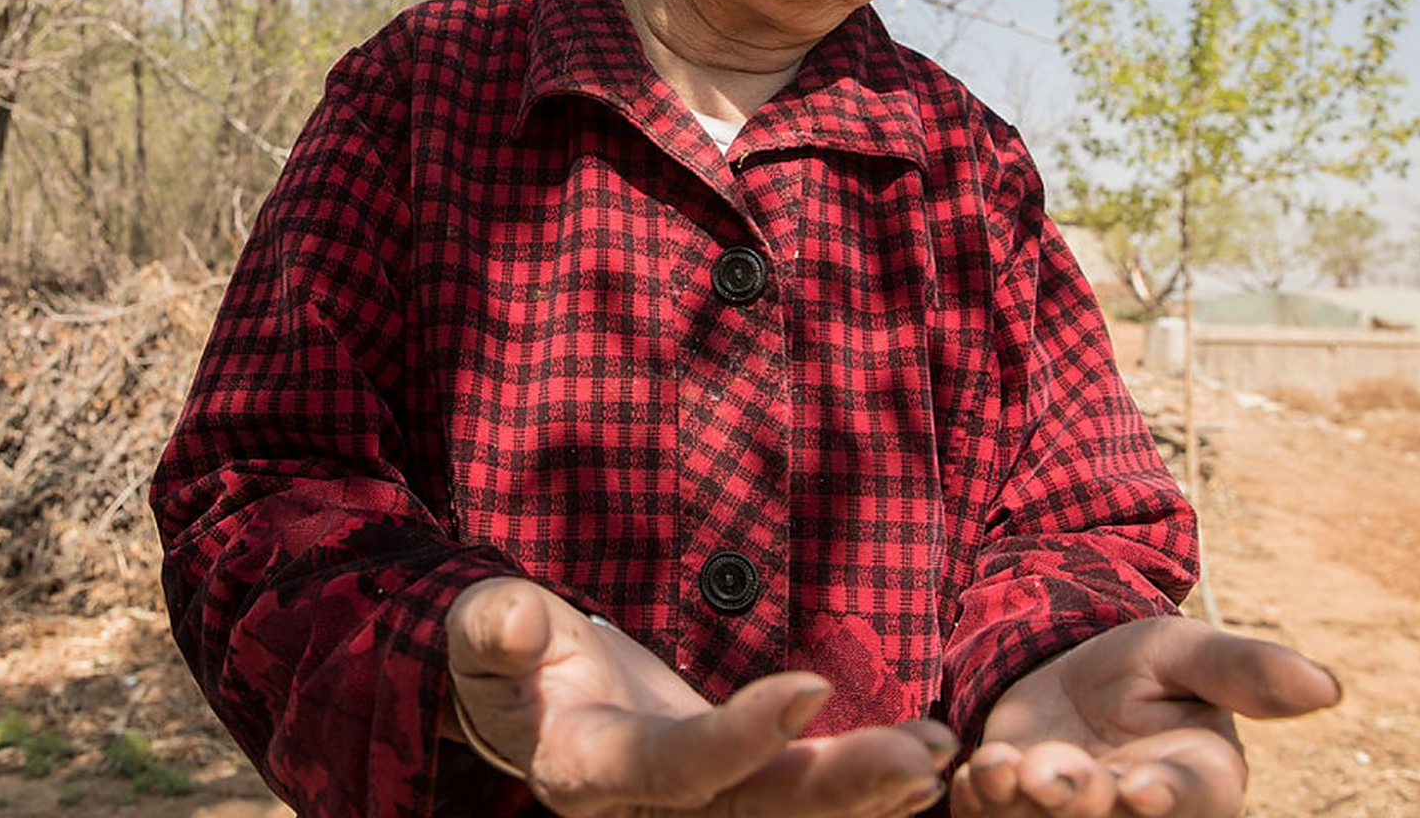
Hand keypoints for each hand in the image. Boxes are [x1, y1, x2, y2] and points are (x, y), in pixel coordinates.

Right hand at [446, 577, 955, 817]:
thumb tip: (518, 621)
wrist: (530, 693)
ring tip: (937, 754)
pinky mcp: (730, 792)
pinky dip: (864, 788)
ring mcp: (695, 808)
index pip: (677, 770)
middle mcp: (648, 809)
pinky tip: (925, 764)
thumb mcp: (482, 633)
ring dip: (868, 793)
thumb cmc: (506, 658)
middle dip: (839, 789)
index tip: (813, 686)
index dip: (743, 738)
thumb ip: (494, 628)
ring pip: (788, 816)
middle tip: (918, 754)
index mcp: (587, 772)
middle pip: (754, 813)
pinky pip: (799, 800)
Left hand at [950, 616, 1341, 817]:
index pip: (1191, 801)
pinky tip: (975, 766)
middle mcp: (1137, 813)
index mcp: (1199, 782)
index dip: (1167, 799)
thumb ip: (1243, 671)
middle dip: (1076, 799)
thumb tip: (1328, 686)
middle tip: (1051, 773)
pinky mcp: (1012, 816)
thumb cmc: (1142, 670)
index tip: (1141, 789)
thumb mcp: (1184, 653)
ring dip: (1021, 804)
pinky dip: (981, 797)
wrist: (1058, 673)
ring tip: (1003, 767)